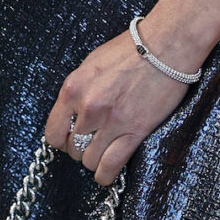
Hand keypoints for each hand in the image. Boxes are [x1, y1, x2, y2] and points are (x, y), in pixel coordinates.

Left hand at [44, 22, 199, 187]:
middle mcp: (88, 107)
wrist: (166, 45)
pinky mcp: (134, 131)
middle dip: (81, 148)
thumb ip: (79, 91)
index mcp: (73, 88)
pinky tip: (107, 173)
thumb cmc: (133, 49)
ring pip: (89, 160)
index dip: (62, 140)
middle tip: (94, 142)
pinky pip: (110, 166)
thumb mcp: (92, 64)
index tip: (71, 138)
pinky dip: (105, 175)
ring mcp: (110, 121)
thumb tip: (72, 114)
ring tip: (104, 152)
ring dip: (95, 160)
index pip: (53, 132)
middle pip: (72, 148)